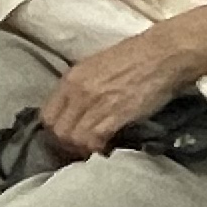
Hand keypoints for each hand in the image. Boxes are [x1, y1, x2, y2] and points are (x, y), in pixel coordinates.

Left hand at [41, 29, 203, 156]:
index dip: (55, 131)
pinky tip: (108, 149)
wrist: (160, 56)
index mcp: (70, 78)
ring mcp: (94, 103)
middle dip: (67, 145)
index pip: (47, 115)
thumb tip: (75, 111)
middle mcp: (77, 91)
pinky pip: (94, 140)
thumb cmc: (132, 59)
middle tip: (82, 150)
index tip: (67, 139)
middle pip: (58, 130)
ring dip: (83, 150)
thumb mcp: (95, 68)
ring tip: (96, 151)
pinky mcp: (114, 114)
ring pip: (73, 138)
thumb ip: (80, 88)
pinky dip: (99, 149)